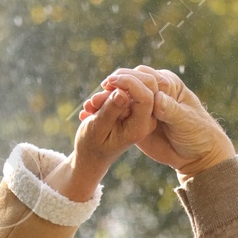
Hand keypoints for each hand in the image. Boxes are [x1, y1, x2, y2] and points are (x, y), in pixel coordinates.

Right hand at [42, 84, 150, 205]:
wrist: (92, 156)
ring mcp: (141, 113)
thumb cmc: (92, 145)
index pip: (146, 96)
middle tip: (96, 97)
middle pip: (144, 86)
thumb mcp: (97, 128)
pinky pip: (125, 89)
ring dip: (109, 91)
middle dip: (119, 84)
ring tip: (91, 107)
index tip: (109, 81)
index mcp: (140, 128)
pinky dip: (108, 93)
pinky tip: (94, 107)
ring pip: (133, 86)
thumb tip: (122, 92)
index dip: (129, 83)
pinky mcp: (133, 107)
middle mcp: (146, 120)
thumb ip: (111, 110)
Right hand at [82, 66, 232, 178]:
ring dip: (105, 101)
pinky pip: (119, 112)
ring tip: (88, 107)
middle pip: (129, 83)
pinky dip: (105, 113)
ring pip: (121, 97)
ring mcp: (145, 105)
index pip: (144, 77)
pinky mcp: (138, 120)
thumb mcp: (185, 122)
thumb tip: (157, 99)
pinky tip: (90, 116)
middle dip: (112, 88)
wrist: (197, 155)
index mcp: (168, 84)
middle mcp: (155, 91)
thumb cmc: (197, 134)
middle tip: (97, 95)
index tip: (112, 83)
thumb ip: (171, 110)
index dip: (128, 79)